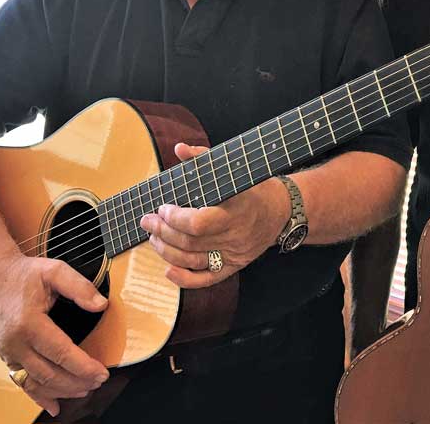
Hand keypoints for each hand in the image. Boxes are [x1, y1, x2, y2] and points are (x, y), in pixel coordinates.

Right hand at [0, 253, 109, 416]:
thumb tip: (101, 306)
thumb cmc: (23, 273)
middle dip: (76, 381)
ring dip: (61, 391)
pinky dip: (38, 396)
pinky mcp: (4, 356)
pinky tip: (53, 406)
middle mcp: (14, 342)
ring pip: (35, 382)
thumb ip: (80, 287)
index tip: (102, 372)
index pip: (61, 353)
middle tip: (98, 382)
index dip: (83, 366)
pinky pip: (21, 382)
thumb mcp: (54, 270)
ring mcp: (7, 352)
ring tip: (83, 390)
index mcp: (28, 323)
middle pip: (49, 373)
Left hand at [140, 142, 288, 287]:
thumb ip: (204, 158)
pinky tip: (168, 270)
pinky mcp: (235, 265)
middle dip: (162, 232)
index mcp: (236, 210)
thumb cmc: (254, 187)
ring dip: (166, 250)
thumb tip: (179, 149)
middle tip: (148, 221)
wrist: (281, 210)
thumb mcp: (234, 169)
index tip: (163, 207)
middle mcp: (236, 235)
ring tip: (153, 238)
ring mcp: (235, 253)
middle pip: (191, 241)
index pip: (199, 223)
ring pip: (193, 259)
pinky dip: (185, 279)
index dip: (175, 218)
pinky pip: (207, 279)